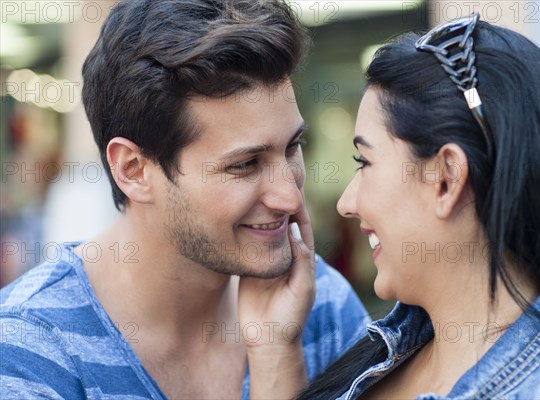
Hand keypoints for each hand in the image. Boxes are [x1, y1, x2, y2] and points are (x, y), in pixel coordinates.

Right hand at [238, 205, 315, 397]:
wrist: (268, 339)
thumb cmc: (291, 316)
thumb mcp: (303, 288)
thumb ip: (302, 260)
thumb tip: (293, 230)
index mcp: (302, 257)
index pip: (301, 225)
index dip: (298, 206)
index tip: (291, 187)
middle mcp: (283, 255)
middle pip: (280, 223)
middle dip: (275, 205)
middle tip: (267, 183)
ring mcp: (264, 260)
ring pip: (261, 231)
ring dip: (256, 215)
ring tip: (249, 194)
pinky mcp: (247, 268)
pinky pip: (244, 246)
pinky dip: (240, 232)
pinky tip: (234, 218)